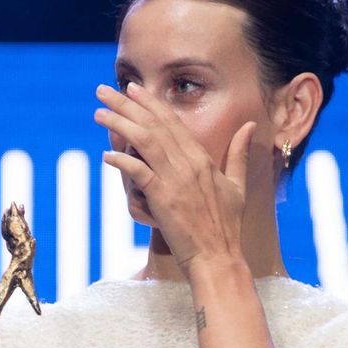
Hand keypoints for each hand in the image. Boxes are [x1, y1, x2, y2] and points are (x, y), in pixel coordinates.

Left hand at [94, 82, 256, 276]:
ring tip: (98, 114)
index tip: (133, 89)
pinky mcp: (163, 199)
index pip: (172, 122)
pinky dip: (122, 161)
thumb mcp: (237, 186)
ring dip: (119, 125)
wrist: (219, 258)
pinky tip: (106, 156)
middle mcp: (188, 164)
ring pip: (144, 141)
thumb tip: (249, 125)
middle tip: (104, 91)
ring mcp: (175, 180)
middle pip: (154, 125)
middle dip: (127, 105)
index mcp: (202, 159)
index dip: (151, 103)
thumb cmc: (227, 227)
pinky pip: (139, 173)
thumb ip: (238, 154)